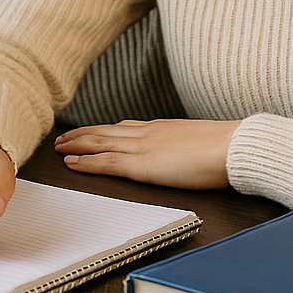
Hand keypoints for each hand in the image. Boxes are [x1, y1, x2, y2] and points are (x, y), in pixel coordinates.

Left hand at [54, 118, 240, 188]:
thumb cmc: (228, 148)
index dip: (104, 129)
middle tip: (63, 137)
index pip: (125, 127)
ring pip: (98, 143)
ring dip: (76, 144)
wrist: (233, 147)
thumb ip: (189, 145)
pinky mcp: (141, 165)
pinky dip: (85, 162)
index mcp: (161, 128)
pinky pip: (105, 163)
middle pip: (105, 132)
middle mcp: (146, 134)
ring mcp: (141, 148)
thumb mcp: (203, 142)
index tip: (91, 130)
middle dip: (82, 134)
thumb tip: (191, 151)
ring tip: (58, 147)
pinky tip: (71, 163)